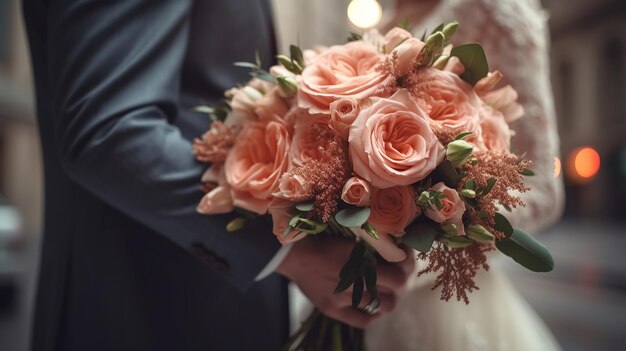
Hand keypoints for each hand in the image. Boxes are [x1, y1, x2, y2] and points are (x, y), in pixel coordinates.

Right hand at [276, 236, 414, 328]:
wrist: (296, 254)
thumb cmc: (325, 241)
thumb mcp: (353, 238)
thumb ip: (374, 248)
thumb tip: (399, 250)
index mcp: (363, 263)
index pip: (399, 278)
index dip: (405, 270)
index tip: (404, 260)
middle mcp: (357, 283)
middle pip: (394, 294)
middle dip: (399, 285)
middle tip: (396, 276)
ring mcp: (345, 298)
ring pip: (382, 307)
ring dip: (387, 299)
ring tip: (384, 291)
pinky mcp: (334, 309)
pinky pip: (363, 320)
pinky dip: (372, 315)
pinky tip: (372, 307)